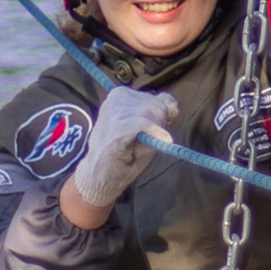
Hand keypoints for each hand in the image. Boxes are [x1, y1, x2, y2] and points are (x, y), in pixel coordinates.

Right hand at [59, 84, 176, 225]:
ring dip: (149, 137)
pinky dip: (153, 135)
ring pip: (154, 116)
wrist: (98, 176)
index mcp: (121, 93)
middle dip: (155, 128)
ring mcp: (115, 109)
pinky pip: (146, 125)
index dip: (159, 122)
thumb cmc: (123, 152)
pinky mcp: (117, 126)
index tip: (144, 134)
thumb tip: (173, 108)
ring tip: (131, 148)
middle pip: (158, 107)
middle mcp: (117, 95)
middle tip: (135, 143)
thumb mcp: (145, 126)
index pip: (159, 100)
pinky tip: (141, 148)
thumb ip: (161, 112)